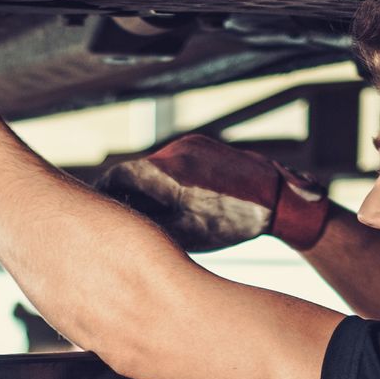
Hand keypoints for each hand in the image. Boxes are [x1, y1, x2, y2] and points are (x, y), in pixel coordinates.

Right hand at [96, 133, 331, 251]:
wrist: (279, 199)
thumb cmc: (231, 223)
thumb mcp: (182, 234)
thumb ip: (147, 225)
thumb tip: (120, 225)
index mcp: (164, 172)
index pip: (115, 177)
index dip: (103, 195)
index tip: (99, 212)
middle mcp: (174, 151)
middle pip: (135, 171)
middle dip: (128, 195)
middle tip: (129, 220)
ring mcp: (191, 144)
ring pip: (155, 166)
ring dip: (150, 187)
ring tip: (161, 214)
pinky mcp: (205, 144)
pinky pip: (175, 161)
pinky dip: (169, 179)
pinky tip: (181, 200)